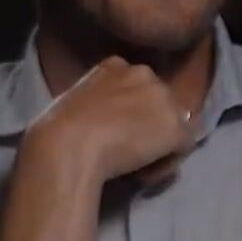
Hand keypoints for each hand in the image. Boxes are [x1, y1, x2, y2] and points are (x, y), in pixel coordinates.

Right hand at [26, 55, 195, 185]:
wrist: (69, 145)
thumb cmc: (59, 128)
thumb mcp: (77, 101)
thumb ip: (100, 103)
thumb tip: (109, 123)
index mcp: (117, 65)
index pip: (139, 85)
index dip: (133, 110)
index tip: (118, 130)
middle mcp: (146, 74)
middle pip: (161, 104)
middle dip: (150, 126)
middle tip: (130, 150)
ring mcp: (165, 100)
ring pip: (175, 126)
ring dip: (160, 146)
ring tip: (137, 166)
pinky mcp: (177, 127)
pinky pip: (182, 149)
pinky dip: (165, 165)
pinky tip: (142, 175)